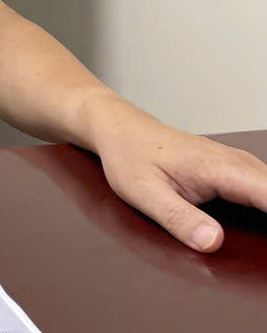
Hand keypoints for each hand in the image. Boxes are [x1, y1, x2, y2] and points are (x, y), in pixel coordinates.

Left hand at [96, 117, 266, 251]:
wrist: (122, 131)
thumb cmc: (130, 158)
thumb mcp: (144, 193)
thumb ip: (179, 218)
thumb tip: (213, 242)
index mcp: (220, 169)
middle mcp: (236, 162)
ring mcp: (238, 163)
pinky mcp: (235, 169)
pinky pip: (265, 188)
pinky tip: (266, 221)